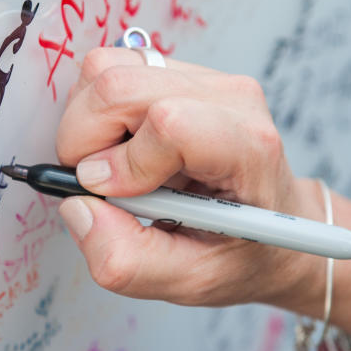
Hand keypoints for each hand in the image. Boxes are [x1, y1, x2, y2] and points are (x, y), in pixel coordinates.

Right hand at [55, 48, 321, 306]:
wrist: (272, 224)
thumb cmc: (239, 249)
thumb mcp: (189, 281)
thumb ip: (127, 261)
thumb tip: (77, 207)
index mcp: (247, 148)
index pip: (169, 122)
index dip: (122, 161)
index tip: (110, 194)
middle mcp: (228, 98)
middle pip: (120, 87)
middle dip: (83, 140)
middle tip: (98, 184)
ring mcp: (201, 77)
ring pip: (106, 70)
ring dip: (88, 123)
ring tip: (114, 165)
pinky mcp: (174, 70)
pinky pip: (109, 68)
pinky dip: (96, 111)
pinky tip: (121, 145)